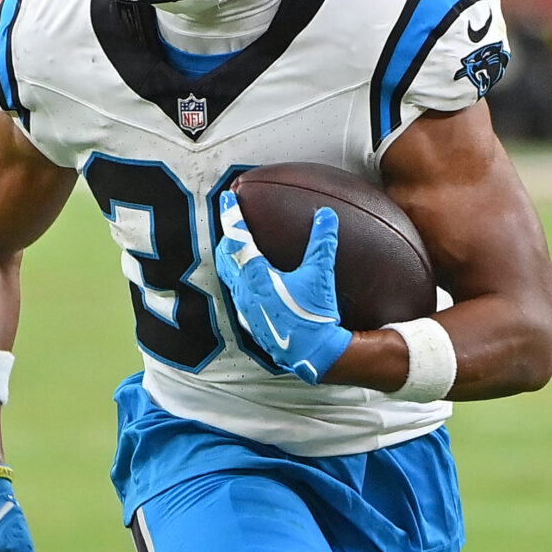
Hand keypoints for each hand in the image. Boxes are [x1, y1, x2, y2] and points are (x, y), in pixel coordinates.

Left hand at [213, 192, 353, 384]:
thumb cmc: (314, 316)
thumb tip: (325, 215)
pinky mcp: (251, 322)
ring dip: (230, 258)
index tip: (226, 197)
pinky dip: (239, 279)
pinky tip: (251, 281)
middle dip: (228, 237)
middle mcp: (245, 291)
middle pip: (226, 256)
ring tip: (237, 248)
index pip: (239, 239)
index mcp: (258, 277)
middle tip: (232, 222)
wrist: (312, 354)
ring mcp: (246, 308)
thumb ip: (322, 243)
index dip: (232, 215)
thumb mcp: (320, 276)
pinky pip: (237, 294)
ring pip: (229, 276)